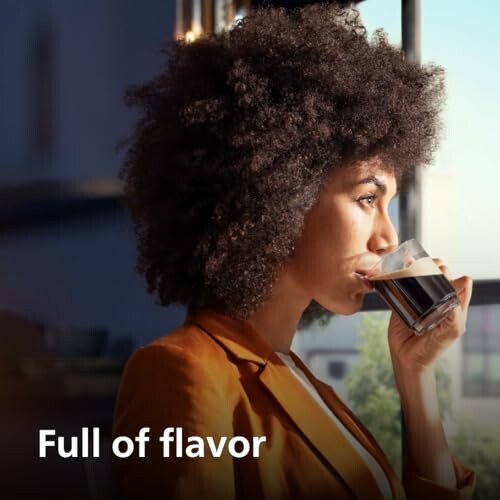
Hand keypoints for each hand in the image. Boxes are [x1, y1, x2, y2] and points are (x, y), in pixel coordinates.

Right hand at [387, 258, 472, 375]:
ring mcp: (419, 301)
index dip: (454, 276)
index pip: (459, 284)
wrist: (408, 359)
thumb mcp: (452, 329)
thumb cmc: (433, 348)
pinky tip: (401, 266)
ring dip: (419, 266)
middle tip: (430, 266)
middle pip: (439, 276)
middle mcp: (437, 301)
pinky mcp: (402, 302)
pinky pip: (402, 286)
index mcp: (453, 306)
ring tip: (415, 261)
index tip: (444, 273)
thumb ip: (458, 307)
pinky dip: (401, 274)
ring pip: (421, 277)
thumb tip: (464, 281)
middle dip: (436, 268)